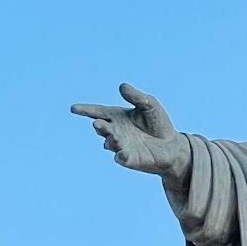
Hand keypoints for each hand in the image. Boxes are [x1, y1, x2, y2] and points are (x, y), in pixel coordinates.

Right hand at [71, 83, 190, 181]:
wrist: (172, 146)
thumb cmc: (158, 124)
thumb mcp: (150, 105)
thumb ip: (136, 96)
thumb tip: (122, 86)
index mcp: (117, 116)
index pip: (97, 111)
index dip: (85, 110)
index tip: (74, 109)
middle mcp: (115, 131)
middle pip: (101, 127)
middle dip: (99, 126)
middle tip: (98, 124)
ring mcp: (121, 146)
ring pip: (109, 142)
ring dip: (110, 139)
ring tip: (113, 136)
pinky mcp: (130, 159)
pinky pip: (121, 157)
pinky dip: (121, 155)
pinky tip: (122, 153)